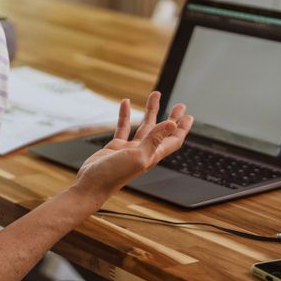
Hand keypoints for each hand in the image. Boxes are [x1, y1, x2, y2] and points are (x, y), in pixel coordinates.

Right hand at [73, 91, 192, 206]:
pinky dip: (125, 115)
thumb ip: (154, 140)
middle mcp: (144, 151)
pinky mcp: (116, 146)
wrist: (92, 185)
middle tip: (179, 106)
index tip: (188, 116)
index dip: (181, 128)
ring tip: (154, 96)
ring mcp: (130, 148)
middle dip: (171, 117)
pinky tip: (125, 104)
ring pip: (144, 126)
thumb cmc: (115, 176)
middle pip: (162, 131)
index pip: (173, 140)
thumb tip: (172, 124)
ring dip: (150, 111)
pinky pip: (123, 127)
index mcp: (153, 154)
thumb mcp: (138, 156)